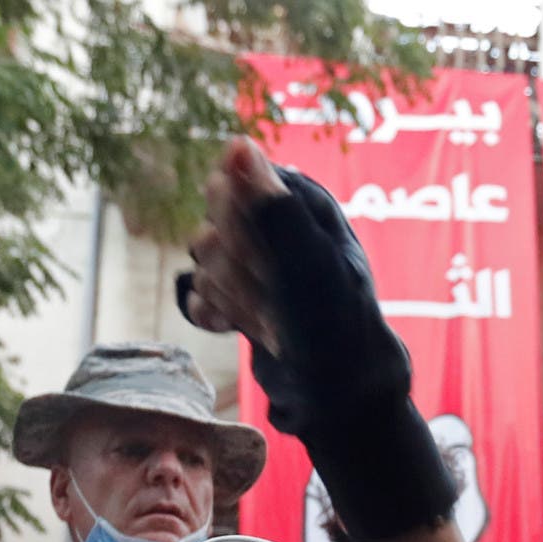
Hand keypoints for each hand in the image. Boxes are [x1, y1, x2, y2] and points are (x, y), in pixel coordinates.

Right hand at [179, 139, 452, 541]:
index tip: (270, 258)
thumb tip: (236, 143)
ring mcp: (259, 260)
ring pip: (205, 256)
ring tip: (269, 319)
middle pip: (214, 221)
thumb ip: (274, 207)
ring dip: (232, 293)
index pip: (233, 183)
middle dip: (236, 264)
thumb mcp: (310, 265)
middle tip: (275, 295)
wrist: (342, 397)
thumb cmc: (337, 326)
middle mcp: (279, 224)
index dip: (242, 226)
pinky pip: (200, 288)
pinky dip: (215, 311)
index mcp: (303, 202)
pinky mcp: (243, 295)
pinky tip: (238, 327)